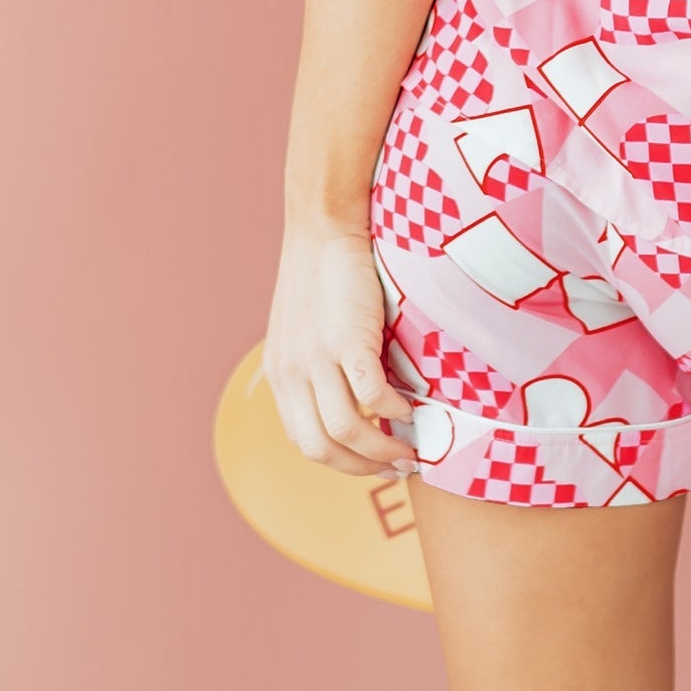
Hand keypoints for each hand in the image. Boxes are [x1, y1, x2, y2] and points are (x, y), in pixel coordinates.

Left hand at [263, 223, 419, 478]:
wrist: (323, 223)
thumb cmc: (323, 268)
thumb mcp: (304, 326)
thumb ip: (317, 363)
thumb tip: (353, 396)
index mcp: (280, 373)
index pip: (304, 441)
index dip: (341, 462)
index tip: (373, 462)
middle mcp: (292, 373)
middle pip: (321, 448)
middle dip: (363, 468)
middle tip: (398, 467)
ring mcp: (317, 357)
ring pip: (346, 430)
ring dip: (382, 449)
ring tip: (411, 448)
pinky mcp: (347, 338)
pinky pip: (371, 393)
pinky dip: (393, 411)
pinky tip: (410, 408)